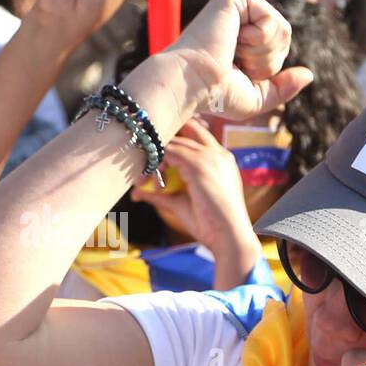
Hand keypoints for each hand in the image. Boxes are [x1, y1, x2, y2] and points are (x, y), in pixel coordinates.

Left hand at [135, 118, 255, 249]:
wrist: (230, 238)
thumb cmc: (211, 225)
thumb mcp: (182, 204)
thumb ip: (160, 194)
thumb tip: (135, 194)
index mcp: (221, 160)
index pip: (195, 132)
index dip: (173, 136)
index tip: (152, 148)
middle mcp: (218, 153)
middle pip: (185, 127)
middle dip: (160, 139)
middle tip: (140, 155)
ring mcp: (210, 157)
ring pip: (173, 140)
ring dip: (154, 155)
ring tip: (141, 179)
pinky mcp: (199, 165)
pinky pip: (168, 151)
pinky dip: (153, 163)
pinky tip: (144, 180)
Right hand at [166, 0, 312, 120]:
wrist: (194, 84)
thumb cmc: (217, 94)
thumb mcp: (257, 97)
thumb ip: (284, 87)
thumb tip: (309, 74)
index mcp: (244, 37)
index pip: (281, 48)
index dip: (267, 68)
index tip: (238, 71)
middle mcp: (240, 17)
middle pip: (285, 37)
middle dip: (267, 60)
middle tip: (236, 62)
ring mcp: (237, 4)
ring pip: (282, 29)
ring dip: (262, 52)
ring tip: (233, 51)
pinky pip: (271, 20)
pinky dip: (257, 39)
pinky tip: (233, 39)